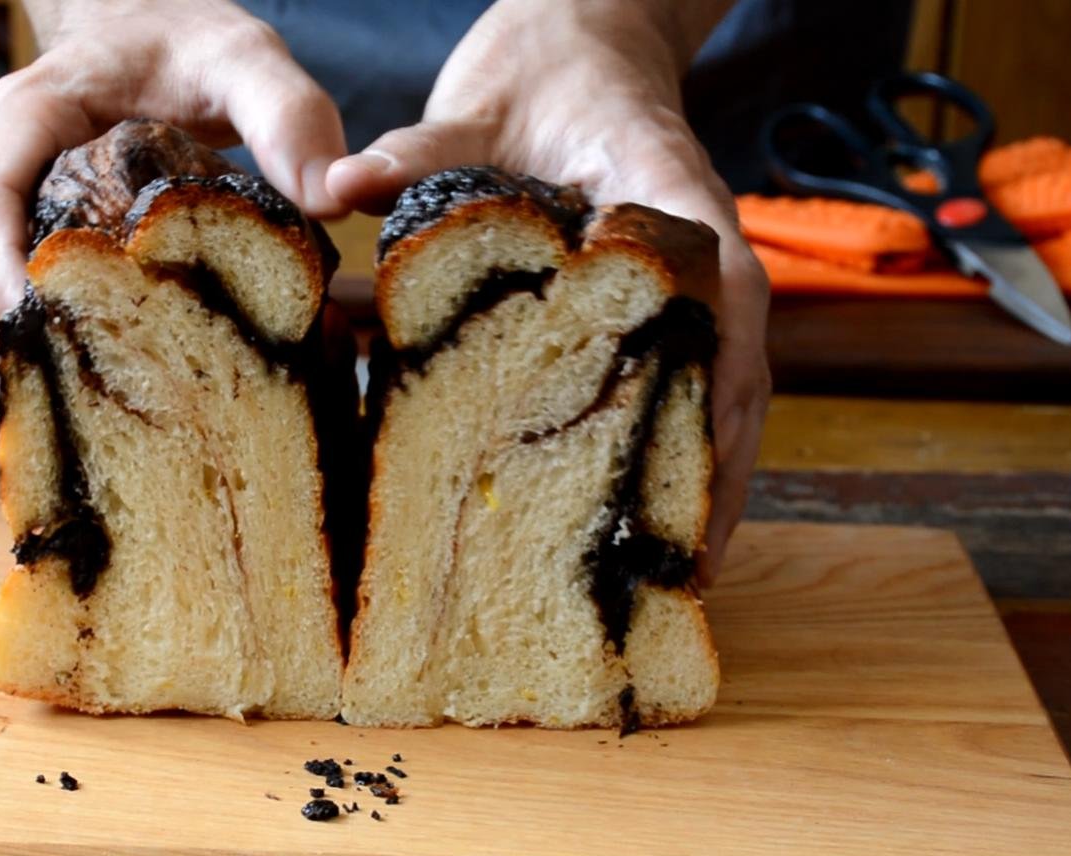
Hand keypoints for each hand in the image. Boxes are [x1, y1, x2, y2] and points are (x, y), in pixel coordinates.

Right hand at [0, 0, 347, 449]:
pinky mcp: (43, 264)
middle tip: (33, 451)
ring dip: (15, 395)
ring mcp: (17, 226)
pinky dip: (44, 387)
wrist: (154, 25)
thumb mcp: (243, 55)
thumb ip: (286, 112)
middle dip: (1, 367)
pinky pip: (27, 330)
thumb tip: (338, 193)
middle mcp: (6, 175)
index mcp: (31, 116)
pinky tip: (72, 453)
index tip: (29, 326)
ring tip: (45, 482)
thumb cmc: (191, 38)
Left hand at [326, 0, 768, 583]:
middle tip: (681, 578)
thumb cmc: (545, 69)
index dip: (716, 391)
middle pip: (737, 382)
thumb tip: (334, 187)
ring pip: (720, 402)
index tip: (696, 468)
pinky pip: (678, 395)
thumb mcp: (476, 106)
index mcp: (672, 203)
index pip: (721, 302)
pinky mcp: (659, 316)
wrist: (585, 37)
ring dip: (698, 488)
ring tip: (670, 586)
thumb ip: (418, 152)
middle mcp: (702, 261)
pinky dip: (662, 458)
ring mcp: (692, 295)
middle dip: (713, 480)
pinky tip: (632, 526)